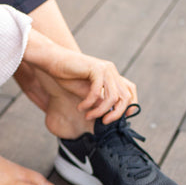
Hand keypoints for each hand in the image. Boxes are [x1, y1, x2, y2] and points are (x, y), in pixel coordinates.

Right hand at [22, 29, 137, 122]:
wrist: (54, 62)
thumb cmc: (69, 77)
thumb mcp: (88, 94)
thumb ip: (100, 102)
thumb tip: (109, 116)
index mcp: (112, 75)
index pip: (130, 91)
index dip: (131, 105)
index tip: (123, 118)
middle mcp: (111, 71)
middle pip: (125, 97)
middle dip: (116, 114)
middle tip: (104, 122)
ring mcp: (105, 69)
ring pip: (112, 97)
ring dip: (100, 111)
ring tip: (88, 116)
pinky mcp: (95, 68)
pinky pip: (97, 91)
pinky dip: (89, 103)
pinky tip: (80, 107)